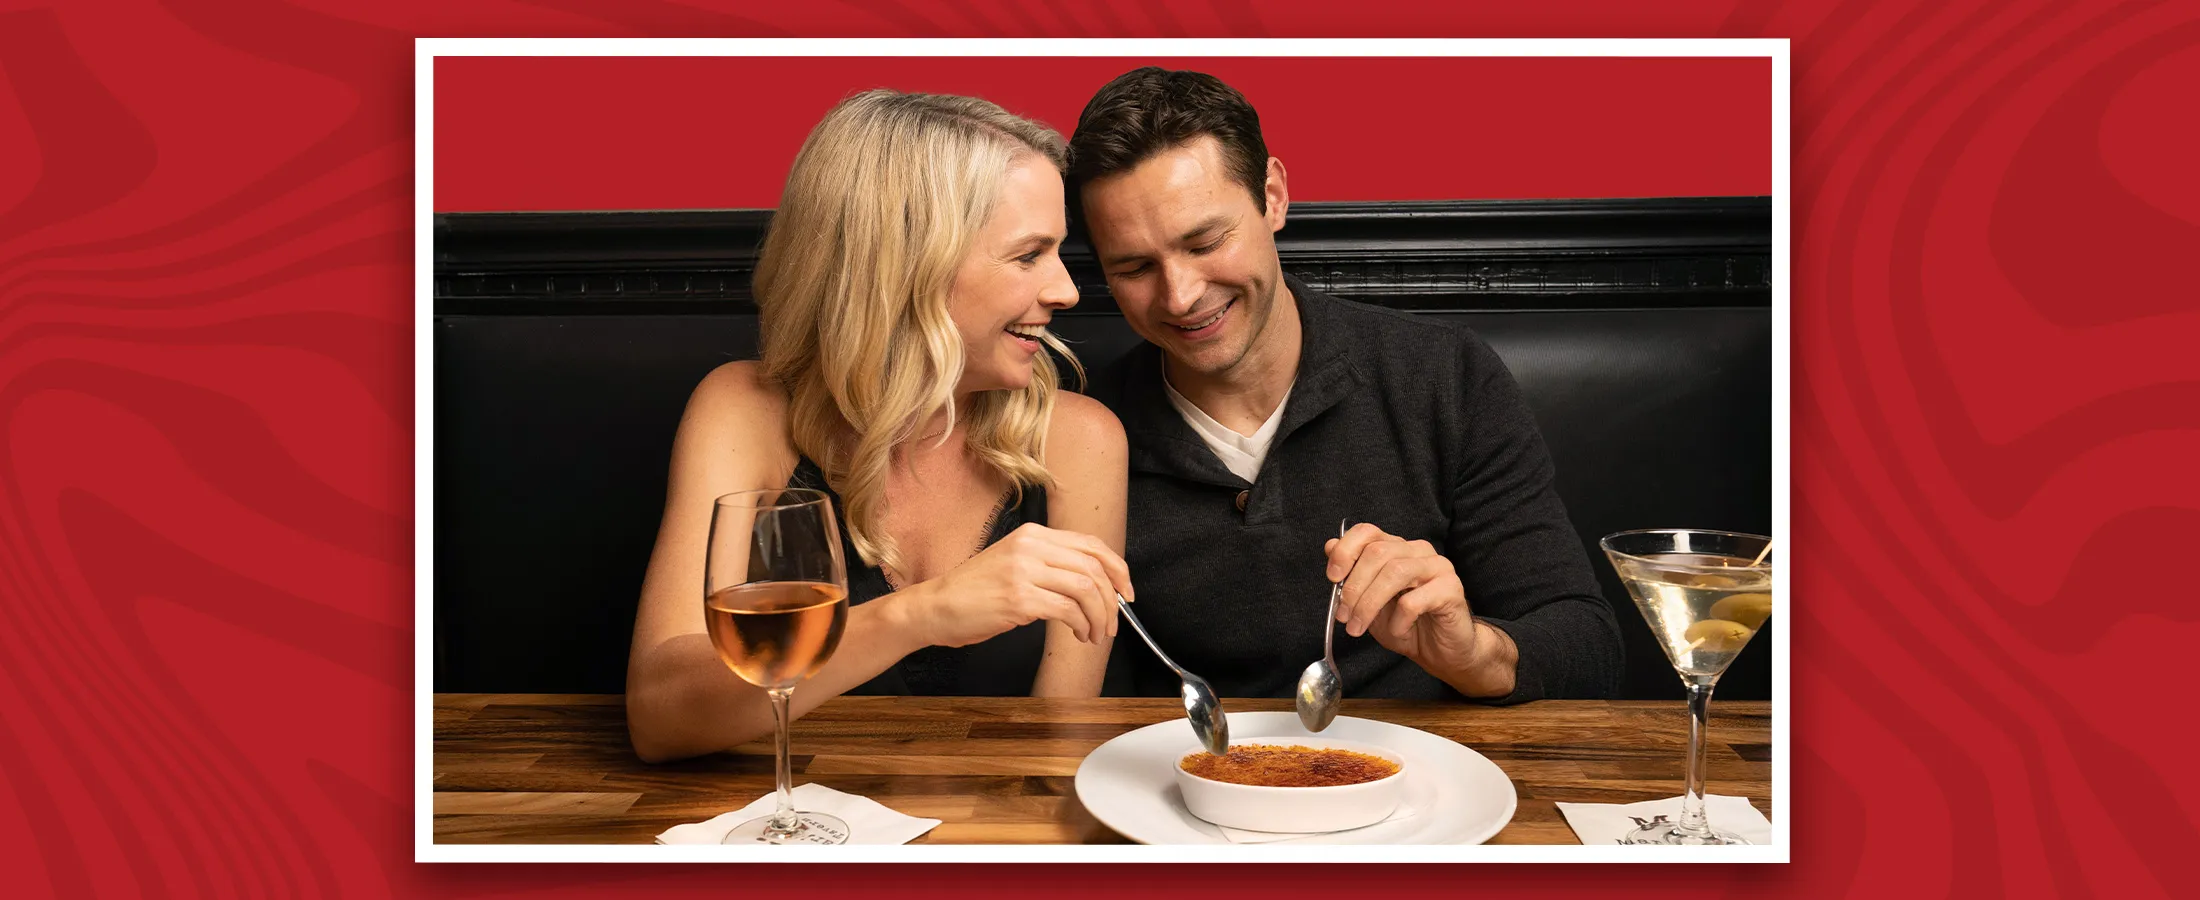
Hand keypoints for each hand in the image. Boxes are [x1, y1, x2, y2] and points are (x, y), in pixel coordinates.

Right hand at [903, 522, 1129, 647]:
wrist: (936, 607)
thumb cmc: (974, 592)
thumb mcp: (1013, 563)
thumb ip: (1048, 564)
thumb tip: (1092, 584)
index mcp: (1033, 534)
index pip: (1090, 545)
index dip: (1116, 568)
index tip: (1125, 591)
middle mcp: (1030, 546)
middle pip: (1093, 567)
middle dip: (1111, 599)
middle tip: (1112, 623)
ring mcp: (1024, 571)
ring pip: (1085, 588)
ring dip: (1099, 616)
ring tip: (1095, 634)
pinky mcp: (1019, 598)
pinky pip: (1067, 610)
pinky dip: (1081, 626)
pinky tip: (1078, 636)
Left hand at [1325, 523, 1481, 666]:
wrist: (1440, 651)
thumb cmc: (1405, 624)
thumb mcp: (1369, 601)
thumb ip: (1352, 575)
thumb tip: (1330, 546)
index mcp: (1396, 548)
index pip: (1367, 532)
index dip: (1345, 551)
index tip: (1332, 578)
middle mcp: (1418, 550)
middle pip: (1377, 553)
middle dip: (1353, 587)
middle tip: (1343, 616)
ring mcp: (1438, 566)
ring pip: (1395, 572)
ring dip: (1369, 604)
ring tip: (1358, 627)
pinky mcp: (1451, 589)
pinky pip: (1415, 600)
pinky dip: (1399, 620)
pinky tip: (1399, 631)